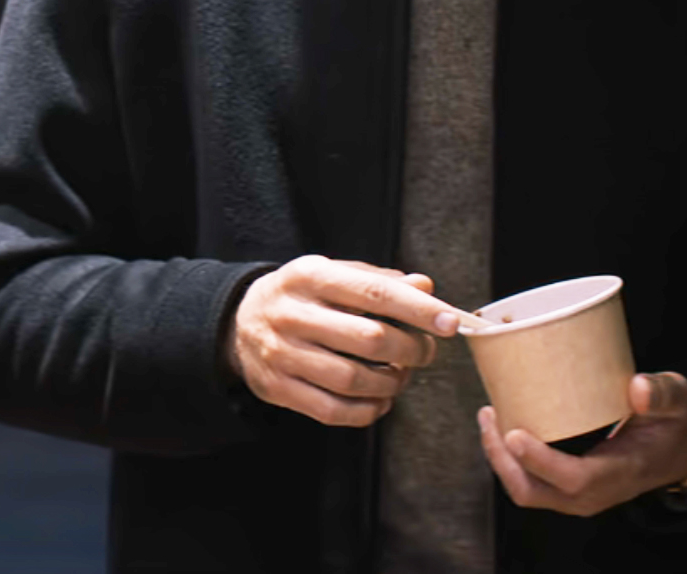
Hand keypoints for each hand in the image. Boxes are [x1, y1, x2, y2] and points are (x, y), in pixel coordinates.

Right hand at [224, 255, 460, 426]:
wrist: (237, 323)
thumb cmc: (300, 297)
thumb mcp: (332, 275)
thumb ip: (378, 281)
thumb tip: (426, 287)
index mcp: (309, 276)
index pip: (374, 293)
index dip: (418, 309)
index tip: (450, 322)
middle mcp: (292, 314)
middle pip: (369, 339)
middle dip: (411, 350)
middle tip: (424, 351)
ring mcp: (281, 354)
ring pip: (354, 380)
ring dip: (392, 384)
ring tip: (400, 375)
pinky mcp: (278, 388)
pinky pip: (334, 411)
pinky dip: (368, 411)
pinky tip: (378, 400)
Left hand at [479, 371, 686, 517]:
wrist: (683, 449)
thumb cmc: (675, 422)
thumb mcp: (677, 402)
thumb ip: (662, 394)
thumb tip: (638, 387)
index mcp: (620, 473)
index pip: (574, 480)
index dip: (540, 461)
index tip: (514, 433)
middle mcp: (595, 492)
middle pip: (534, 491)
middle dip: (503, 459)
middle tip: (489, 416)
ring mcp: (580, 493)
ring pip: (527, 490)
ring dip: (501, 459)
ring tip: (489, 417)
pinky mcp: (570, 486)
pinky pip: (531, 482)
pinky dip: (511, 460)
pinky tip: (502, 427)